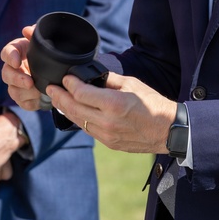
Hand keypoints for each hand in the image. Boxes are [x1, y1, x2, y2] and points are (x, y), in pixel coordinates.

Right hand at [1, 25, 43, 110]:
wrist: (54, 71)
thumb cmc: (46, 53)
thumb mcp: (43, 42)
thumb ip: (36, 34)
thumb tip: (28, 30)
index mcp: (17, 52)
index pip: (7, 52)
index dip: (10, 57)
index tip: (17, 61)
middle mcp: (13, 69)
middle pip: (6, 74)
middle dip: (17, 79)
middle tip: (29, 82)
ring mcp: (16, 85)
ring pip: (13, 91)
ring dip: (26, 93)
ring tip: (39, 91)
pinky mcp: (23, 99)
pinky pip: (23, 103)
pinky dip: (32, 102)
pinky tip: (40, 98)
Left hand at [48, 73, 176, 154]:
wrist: (168, 129)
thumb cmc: (153, 103)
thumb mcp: (132, 84)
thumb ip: (110, 80)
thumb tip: (92, 76)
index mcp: (113, 103)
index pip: (81, 93)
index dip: (69, 84)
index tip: (65, 77)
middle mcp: (106, 121)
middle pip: (73, 108)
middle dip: (59, 96)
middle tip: (50, 88)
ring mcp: (106, 134)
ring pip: (77, 121)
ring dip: (65, 109)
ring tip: (57, 99)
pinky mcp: (108, 142)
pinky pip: (87, 129)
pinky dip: (78, 119)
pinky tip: (75, 111)